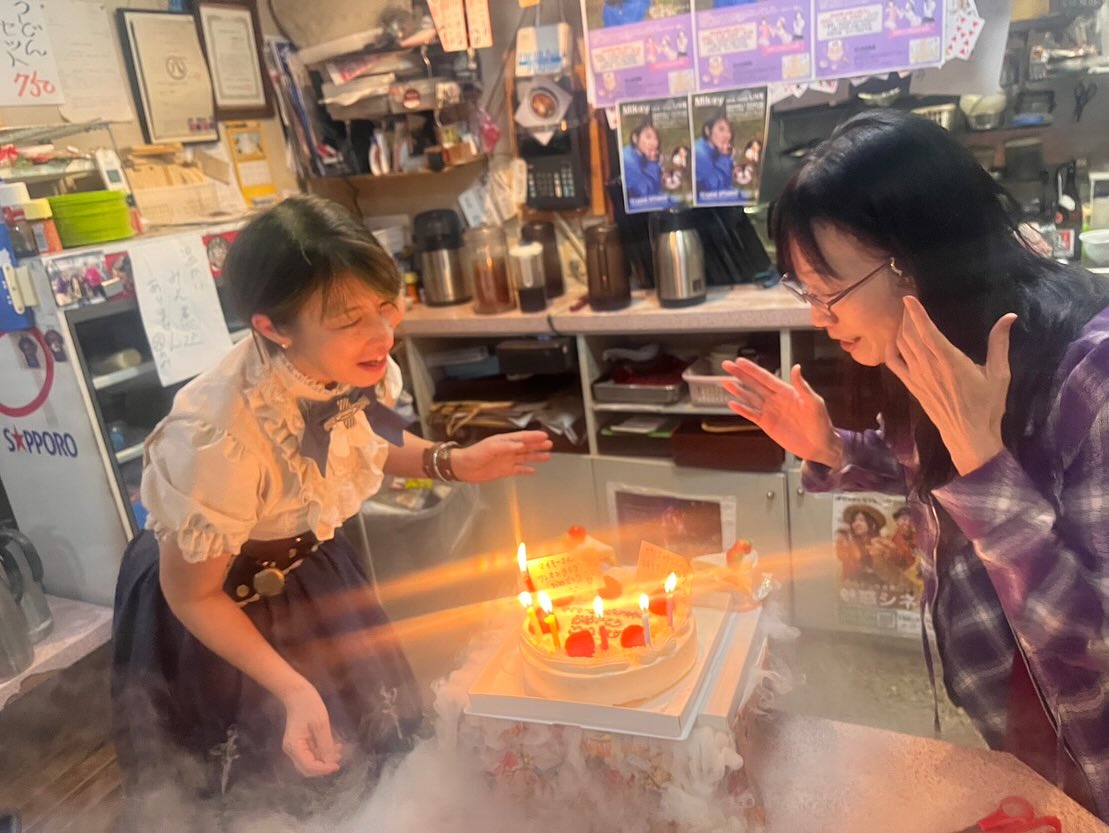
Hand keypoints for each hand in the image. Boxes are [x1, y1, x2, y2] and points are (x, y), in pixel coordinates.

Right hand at [281, 683, 341, 777]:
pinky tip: (334, 746)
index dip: (323, 769)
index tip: (337, 765)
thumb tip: (330, 763)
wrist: (298, 693)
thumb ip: (325, 745)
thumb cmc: (309, 705)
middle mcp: (292, 750)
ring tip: (339, 750)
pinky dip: (323, 752)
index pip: (308, 766)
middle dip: (324, 766)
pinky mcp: (300, 743)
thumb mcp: (320, 724)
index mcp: (294, 747)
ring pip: (310, 761)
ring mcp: (295, 747)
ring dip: (325, 759)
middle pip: (308, 768)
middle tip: (339, 758)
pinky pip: (311, 753)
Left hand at [451, 431, 552, 482]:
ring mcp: (506, 460)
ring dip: (535, 456)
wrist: (463, 468)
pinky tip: (533, 470)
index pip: (522, 437)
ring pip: (525, 458)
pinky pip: (518, 469)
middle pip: (526, 447)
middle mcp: (507, 450)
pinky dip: (526, 470)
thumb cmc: (474, 455)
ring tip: (547, 456)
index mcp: (504, 441)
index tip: (544, 435)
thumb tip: (520, 445)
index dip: (533, 436)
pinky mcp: (504, 471)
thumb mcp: (489, 448)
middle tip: (549, 444)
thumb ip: (505, 446)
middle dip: (537, 445)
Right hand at [722, 359, 843, 467]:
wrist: (819, 446)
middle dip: (740, 375)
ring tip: (724, 382)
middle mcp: (776, 399)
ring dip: (737, 390)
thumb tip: (796, 367)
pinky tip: (732, 404)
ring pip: (750, 398)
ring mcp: (770, 411)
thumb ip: (802, 386)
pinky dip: (742, 409)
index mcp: (787, 391)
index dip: (752, 369)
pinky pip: (751, 415)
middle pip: (754, 384)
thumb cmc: (821, 424)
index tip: (740, 361)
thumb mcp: (814, 403)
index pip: (766, 377)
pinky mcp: (766, 424)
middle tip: (726, 365)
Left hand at [886, 296, 1014, 475]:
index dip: (916, 313)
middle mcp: (929, 367)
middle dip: (907, 316)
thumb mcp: (999, 374)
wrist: (969, 435)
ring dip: (901, 329)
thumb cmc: (987, 405)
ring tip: (905, 316)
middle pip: (910, 335)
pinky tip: (894, 340)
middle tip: (909, 303)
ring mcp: (917, 377)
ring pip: (902, 346)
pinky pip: (894, 364)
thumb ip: (999, 344)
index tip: (908, 298)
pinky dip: (891, 349)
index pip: (927, 332)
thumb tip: (1010, 317)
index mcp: (950, 361)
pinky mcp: (912, 386)